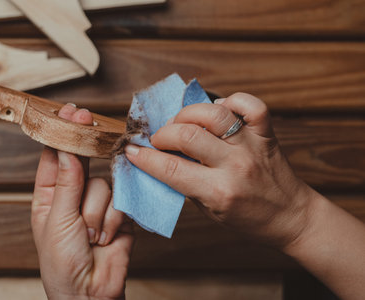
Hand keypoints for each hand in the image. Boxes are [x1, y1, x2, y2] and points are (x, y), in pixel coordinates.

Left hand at [32, 104, 133, 299]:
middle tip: (89, 122)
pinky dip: (115, 219)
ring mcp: (99, 204)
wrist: (92, 294)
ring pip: (104, 183)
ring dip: (98, 211)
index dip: (61, 133)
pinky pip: (122, 200)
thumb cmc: (61, 264)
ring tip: (92, 235)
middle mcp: (74, 195)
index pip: (54, 156)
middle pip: (84, 161)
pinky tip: (107, 238)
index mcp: (49, 196)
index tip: (69, 111)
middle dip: (86, 154)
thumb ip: (66, 182)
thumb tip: (66, 148)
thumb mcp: (57, 221)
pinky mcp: (121, 214)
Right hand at [125, 93, 312, 248]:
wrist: (290, 218)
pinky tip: (217, 111)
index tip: (130, 150)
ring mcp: (252, 146)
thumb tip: (160, 159)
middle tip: (158, 140)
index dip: (144, 157)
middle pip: (187, 136)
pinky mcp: (266, 133)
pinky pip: (250, 105)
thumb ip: (185, 184)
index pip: (170, 168)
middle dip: (162, 134)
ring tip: (181, 124)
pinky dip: (230, 101)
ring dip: (188, 115)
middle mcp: (235, 166)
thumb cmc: (248, 219)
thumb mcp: (210, 211)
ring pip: (213, 114)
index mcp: (218, 192)